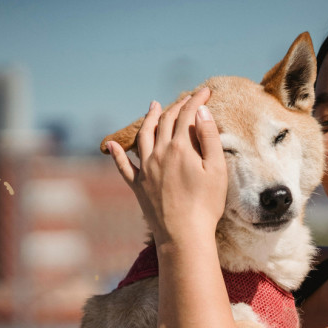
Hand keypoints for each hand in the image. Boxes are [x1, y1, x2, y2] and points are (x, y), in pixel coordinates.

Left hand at [105, 87, 226, 244]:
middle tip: (186, 99)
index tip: (205, 91)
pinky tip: (111, 144)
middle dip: (177, 106)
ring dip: (149, 119)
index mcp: (180, 148)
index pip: (188, 115)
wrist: (184, 235)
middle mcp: (159, 153)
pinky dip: (117, 153)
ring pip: (143, 136)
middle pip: (165, 121)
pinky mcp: (138, 186)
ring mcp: (146, 169)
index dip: (197, 100)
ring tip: (153, 107)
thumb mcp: (216, 169)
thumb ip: (209, 137)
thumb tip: (201, 112)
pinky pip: (123, 166)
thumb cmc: (206, 204)